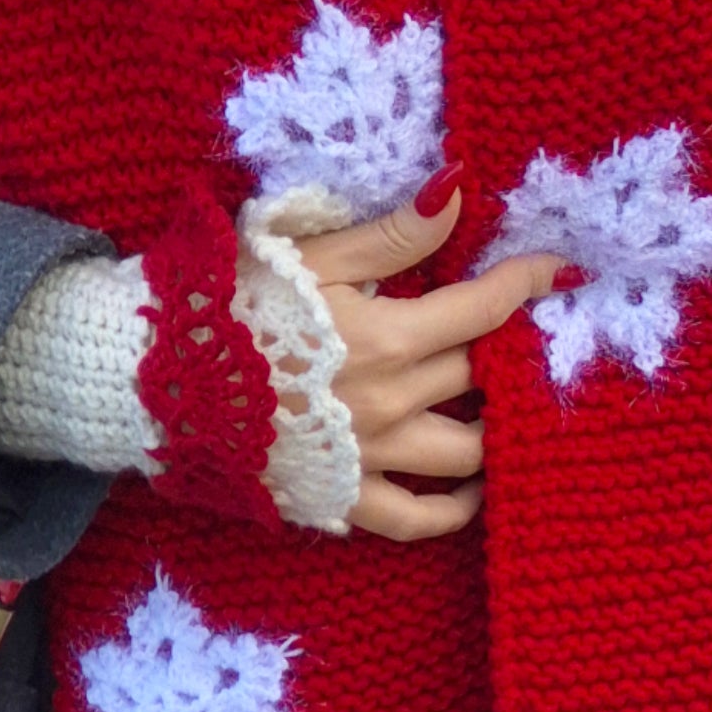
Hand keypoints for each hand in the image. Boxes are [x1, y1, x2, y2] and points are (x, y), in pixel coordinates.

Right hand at [249, 174, 561, 542]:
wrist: (152, 378)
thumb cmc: (226, 305)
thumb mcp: (310, 255)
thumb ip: (393, 233)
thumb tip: (459, 191)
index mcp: (388, 338)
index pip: (483, 309)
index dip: (527, 284)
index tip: (559, 270)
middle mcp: (391, 403)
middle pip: (480, 378)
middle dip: (510, 352)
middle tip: (526, 337)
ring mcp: (370, 458)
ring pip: (467, 454)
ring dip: (496, 432)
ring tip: (505, 410)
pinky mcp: (341, 498)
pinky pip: (416, 520)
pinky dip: (452, 510)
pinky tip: (471, 492)